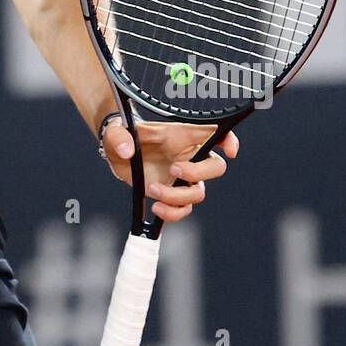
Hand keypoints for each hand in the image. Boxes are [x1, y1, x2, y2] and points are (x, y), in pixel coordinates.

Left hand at [100, 118, 239, 223]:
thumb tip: (127, 150)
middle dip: (198, 172)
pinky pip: (184, 210)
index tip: (230, 150)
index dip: (228, 140)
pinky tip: (157, 207)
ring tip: (153, 189)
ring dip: (177, 196)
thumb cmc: (122, 135)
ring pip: (198, 193)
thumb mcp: (116, 131)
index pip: (214, 133)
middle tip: (173, 170)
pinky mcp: (172, 194)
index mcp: (180, 135)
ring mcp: (182, 178)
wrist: (116, 153)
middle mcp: (187, 156)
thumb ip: (118, 137)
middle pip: (215, 167)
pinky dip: (173, 213)